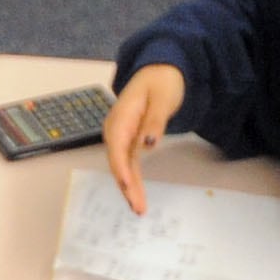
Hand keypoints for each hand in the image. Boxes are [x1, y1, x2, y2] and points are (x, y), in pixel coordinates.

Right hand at [101, 65, 186, 216]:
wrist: (160, 70)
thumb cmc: (161, 82)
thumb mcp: (162, 98)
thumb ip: (155, 121)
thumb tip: (148, 144)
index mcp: (121, 118)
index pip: (117, 148)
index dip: (121, 169)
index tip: (127, 187)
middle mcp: (117, 129)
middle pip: (118, 162)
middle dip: (126, 186)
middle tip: (137, 207)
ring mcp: (122, 136)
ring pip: (123, 166)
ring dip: (130, 187)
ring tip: (138, 208)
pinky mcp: (129, 140)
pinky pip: (129, 163)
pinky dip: (133, 178)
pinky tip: (136, 194)